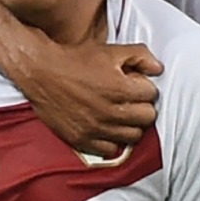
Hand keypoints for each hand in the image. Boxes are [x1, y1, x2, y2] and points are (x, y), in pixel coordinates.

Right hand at [12, 34, 162, 157]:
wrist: (41, 72)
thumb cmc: (76, 60)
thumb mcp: (111, 51)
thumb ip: (140, 56)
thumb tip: (158, 68)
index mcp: (121, 88)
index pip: (152, 94)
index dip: (144, 87)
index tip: (135, 84)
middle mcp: (111, 112)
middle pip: (148, 118)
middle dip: (142, 106)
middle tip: (131, 100)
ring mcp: (97, 129)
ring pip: (134, 136)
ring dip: (131, 125)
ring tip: (121, 114)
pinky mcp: (83, 140)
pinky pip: (111, 149)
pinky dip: (112, 140)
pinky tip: (107, 127)